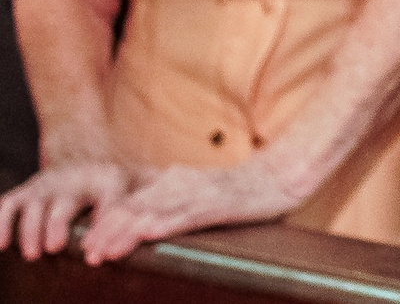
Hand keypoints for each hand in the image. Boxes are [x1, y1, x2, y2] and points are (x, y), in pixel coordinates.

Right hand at [0, 162, 130, 260]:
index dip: (104, 219)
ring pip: (34, 204)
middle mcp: (73, 181)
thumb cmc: (110, 188)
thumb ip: (124, 216)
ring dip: (31, 229)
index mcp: (105, 180)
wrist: (90, 165)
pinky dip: (2, 222)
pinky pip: (9, 204)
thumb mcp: (129, 194)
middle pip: (64, 202)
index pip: (110, 198)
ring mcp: (46, 186)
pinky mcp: (26, 192)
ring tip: (33, 254)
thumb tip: (105, 250)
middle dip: (57, 225)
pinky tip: (2, 245)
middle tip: (55, 248)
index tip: (96, 251)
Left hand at [77, 162, 301, 264]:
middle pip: (134, 207)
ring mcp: (198, 192)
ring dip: (123, 233)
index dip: (106, 222)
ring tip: (103, 252)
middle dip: (106, 231)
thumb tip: (149, 224)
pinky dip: (160, 225)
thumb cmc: (246, 188)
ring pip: (151, 213)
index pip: (131, 201)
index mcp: (175, 179)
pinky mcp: (217, 203)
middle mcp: (181, 182)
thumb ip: (177, 203)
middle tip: (87, 253)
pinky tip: (145, 236)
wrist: (285, 173)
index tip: (88, 243)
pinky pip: (183, 216)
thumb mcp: (203, 193)